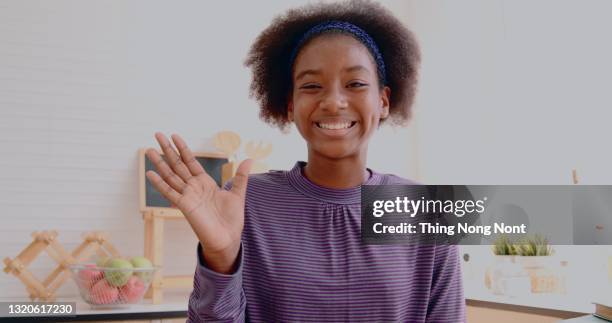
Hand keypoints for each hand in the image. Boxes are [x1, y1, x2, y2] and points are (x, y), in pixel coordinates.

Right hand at [145, 133, 251, 272]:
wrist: (228, 238)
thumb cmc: (231, 219)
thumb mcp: (238, 194)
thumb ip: (241, 176)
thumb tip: (249, 159)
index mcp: (205, 183)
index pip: (190, 161)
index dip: (183, 149)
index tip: (174, 135)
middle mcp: (193, 187)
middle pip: (177, 164)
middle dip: (168, 149)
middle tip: (157, 134)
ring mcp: (187, 196)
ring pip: (170, 176)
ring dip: (159, 163)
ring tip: (148, 150)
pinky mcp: (185, 206)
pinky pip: (169, 192)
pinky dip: (159, 184)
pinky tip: (150, 174)